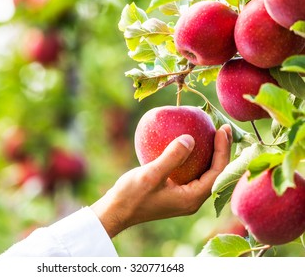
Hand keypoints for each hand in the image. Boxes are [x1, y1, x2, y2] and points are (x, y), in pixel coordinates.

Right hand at [91, 124, 231, 237]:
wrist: (116, 211)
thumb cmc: (132, 196)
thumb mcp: (151, 175)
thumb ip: (172, 157)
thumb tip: (191, 138)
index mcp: (192, 198)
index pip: (217, 172)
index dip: (222, 150)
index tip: (221, 129)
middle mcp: (192, 199)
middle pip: (215, 173)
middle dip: (221, 151)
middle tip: (223, 128)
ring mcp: (184, 196)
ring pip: (204, 172)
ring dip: (210, 153)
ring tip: (212, 134)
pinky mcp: (175, 191)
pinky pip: (191, 172)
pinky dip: (194, 157)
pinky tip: (188, 143)